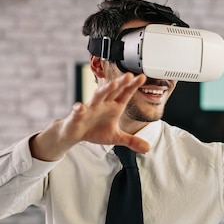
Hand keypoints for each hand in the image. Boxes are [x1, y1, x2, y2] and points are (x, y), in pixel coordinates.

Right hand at [31, 73, 149, 160]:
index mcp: (114, 106)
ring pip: (98, 96)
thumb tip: (148, 148)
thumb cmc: (96, 130)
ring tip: (112, 84)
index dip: (133, 86)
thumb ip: (132, 140)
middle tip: (130, 76)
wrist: (76, 133)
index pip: (125, 94)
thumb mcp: (116, 137)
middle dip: (121, 83)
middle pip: (113, 91)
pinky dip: (79, 108)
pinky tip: (79, 107)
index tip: (142, 77)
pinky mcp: (77, 116)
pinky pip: (78, 111)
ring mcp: (90, 108)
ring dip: (104, 90)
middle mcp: (103, 104)